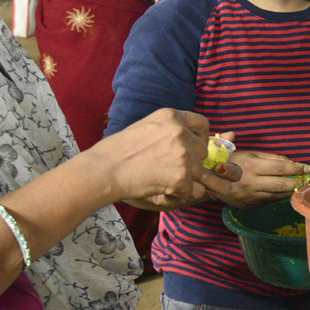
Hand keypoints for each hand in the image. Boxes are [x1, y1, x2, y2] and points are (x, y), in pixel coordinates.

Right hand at [93, 108, 235, 207]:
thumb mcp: (147, 126)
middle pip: (202, 151)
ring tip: (164, 180)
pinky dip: (182, 193)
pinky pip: (194, 190)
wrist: (106, 169)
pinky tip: (164, 189)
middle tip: (172, 168)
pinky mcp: (182, 177)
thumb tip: (189, 140)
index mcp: (172, 116)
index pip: (203, 124)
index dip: (202, 137)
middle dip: (192, 161)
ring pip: (200, 172)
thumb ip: (170, 129)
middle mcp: (181, 133)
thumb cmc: (120, 150)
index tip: (195, 147)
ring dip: (187, 179)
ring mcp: (183, 155)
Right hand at [209, 150, 309, 208]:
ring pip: (277, 194)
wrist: (210, 181)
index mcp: (252, 166)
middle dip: (298, 181)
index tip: (306, 167)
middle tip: (306, 179)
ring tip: (301, 185)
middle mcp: (252, 182)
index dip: (296, 167)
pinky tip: (288, 191)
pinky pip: (270, 200)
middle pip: (282, 184)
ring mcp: (251, 196)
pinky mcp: (251, 205)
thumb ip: (269, 156)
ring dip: (292, 190)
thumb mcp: (249, 154)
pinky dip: (281, 196)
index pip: (281, 167)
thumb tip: (289, 161)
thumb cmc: (232, 162)